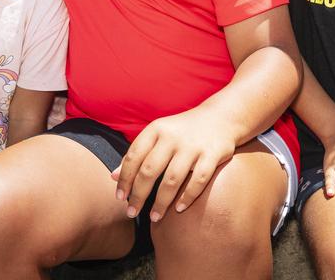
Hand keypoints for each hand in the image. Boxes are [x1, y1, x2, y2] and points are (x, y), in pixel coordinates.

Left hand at [111, 108, 236, 222]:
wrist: (221, 117)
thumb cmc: (183, 131)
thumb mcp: (158, 135)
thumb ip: (137, 154)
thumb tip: (113, 177)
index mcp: (156, 129)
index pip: (133, 156)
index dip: (124, 179)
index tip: (120, 198)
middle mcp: (173, 136)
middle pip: (149, 171)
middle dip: (138, 195)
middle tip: (132, 213)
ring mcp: (194, 145)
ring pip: (172, 179)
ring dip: (161, 202)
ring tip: (154, 217)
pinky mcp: (213, 154)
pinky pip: (198, 180)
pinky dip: (188, 197)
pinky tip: (179, 209)